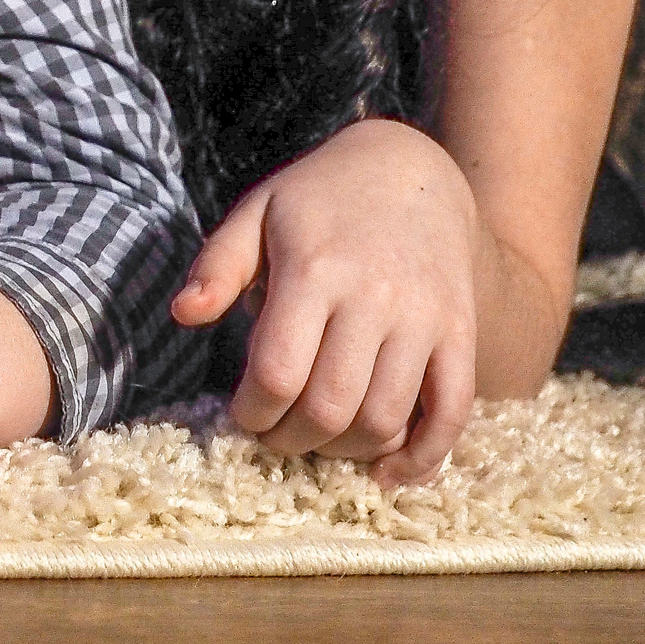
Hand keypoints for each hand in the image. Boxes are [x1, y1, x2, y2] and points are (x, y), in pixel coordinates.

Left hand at [174, 117, 479, 484]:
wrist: (409, 171)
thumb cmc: (317, 198)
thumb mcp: (257, 212)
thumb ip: (217, 266)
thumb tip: (183, 315)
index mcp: (314, 268)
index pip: (278, 371)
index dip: (252, 411)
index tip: (241, 413)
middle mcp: (374, 297)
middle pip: (330, 407)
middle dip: (290, 440)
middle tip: (273, 436)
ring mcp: (424, 318)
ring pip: (385, 419)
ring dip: (344, 452)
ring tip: (316, 442)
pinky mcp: (461, 333)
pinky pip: (452, 412)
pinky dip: (422, 458)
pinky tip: (385, 472)